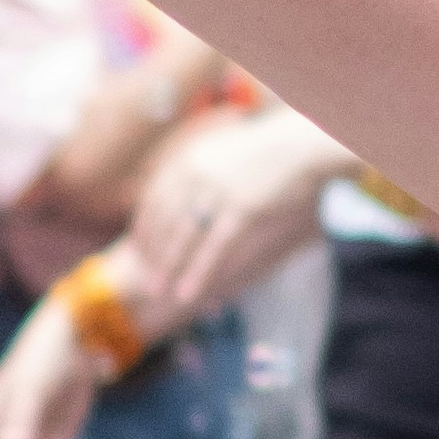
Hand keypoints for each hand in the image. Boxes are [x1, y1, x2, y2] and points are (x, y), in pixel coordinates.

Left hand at [121, 101, 281, 335]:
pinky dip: (198, 273)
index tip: (138, 253)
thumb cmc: (263, 150)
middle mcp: (195, 173)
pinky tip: (188, 294)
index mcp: (186, 159)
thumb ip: (194, 168)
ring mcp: (218, 190)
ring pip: (183, 237)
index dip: (143, 230)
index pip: (152, 201)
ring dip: (167, 267)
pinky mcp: (243, 207)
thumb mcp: (219, 151)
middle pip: (163, 222)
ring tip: (157, 292)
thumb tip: (175, 187)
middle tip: (144, 280)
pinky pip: (213, 247)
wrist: (299, 144)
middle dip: (151, 254)